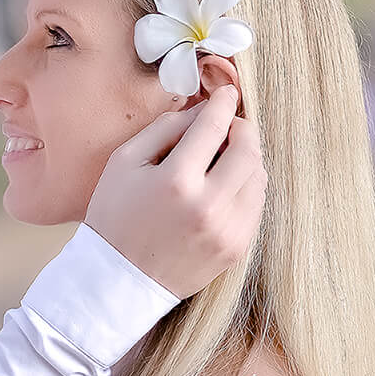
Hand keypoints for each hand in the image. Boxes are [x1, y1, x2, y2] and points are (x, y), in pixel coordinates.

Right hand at [83, 86, 266, 298]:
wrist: (118, 281)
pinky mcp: (237, 249)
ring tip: (225, 157)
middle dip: (244, 129)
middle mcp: (208, 207)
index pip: (215, 126)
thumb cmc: (115, 217)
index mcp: (176, 181)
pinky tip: (225, 186)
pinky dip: (247, 187)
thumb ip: (165, 129)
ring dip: (247, 158)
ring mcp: (227, 232)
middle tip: (231, 124)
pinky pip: (256, 205)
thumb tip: (203, 111)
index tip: (228, 94)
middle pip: (249, 150)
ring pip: (259, 177)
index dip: (224, 103)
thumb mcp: (124, 163)